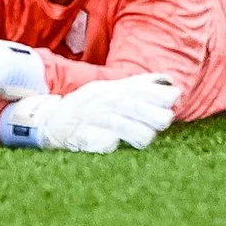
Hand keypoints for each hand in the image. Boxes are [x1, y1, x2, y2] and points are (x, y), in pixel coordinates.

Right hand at [3, 74, 181, 153]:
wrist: (49, 120)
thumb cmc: (89, 106)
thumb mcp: (111, 90)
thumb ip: (139, 86)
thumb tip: (169, 81)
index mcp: (112, 91)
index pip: (138, 89)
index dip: (157, 93)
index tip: (175, 97)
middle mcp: (103, 103)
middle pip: (131, 105)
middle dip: (151, 113)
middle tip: (165, 121)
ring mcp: (91, 120)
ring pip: (117, 124)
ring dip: (134, 131)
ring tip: (144, 139)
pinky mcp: (78, 137)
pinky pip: (94, 140)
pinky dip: (104, 142)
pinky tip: (113, 144)